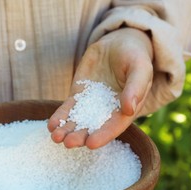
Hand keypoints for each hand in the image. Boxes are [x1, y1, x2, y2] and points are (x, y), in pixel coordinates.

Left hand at [48, 28, 153, 148]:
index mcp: (126, 110)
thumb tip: (129, 109)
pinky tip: (51, 125)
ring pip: (77, 121)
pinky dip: (59, 117)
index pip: (114, 127)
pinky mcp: (78, 96)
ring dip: (66, 131)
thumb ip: (136, 87)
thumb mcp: (140, 68)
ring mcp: (91, 105)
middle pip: (93, 128)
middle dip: (80, 137)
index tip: (92, 144)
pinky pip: (67, 109)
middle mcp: (107, 112)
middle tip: (68, 143)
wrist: (118, 44)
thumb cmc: (134, 56)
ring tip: (55, 137)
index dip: (103, 136)